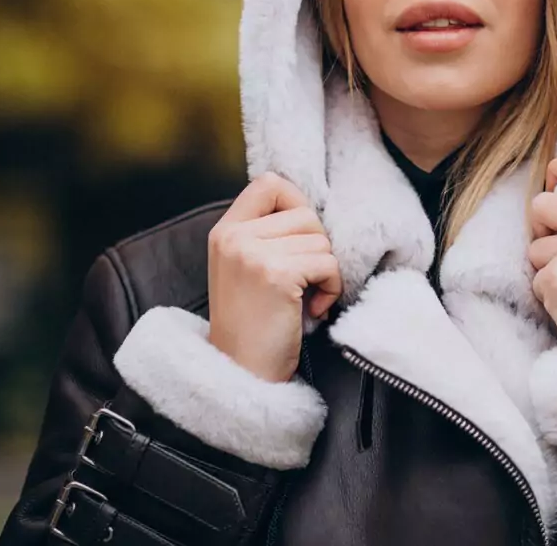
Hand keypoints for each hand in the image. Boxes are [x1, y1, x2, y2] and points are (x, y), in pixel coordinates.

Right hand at [206, 173, 341, 382]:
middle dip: (317, 247)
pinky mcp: (276, 274)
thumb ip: (266, 235)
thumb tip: (309, 209)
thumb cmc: (253, 325)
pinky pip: (327, 263)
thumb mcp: (245, 268)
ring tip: (307, 300)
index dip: (296, 203)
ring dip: (326, 272)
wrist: (241, 373)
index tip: (301, 239)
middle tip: (306, 281)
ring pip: (320, 240)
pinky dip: (331, 288)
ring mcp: (252, 254)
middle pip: (304, 214)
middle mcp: (234, 237)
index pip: (268, 183)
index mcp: (225, 231)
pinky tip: (312, 311)